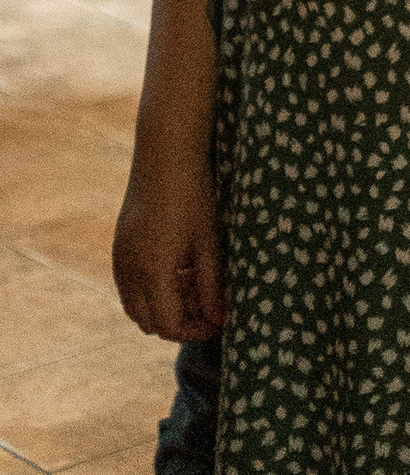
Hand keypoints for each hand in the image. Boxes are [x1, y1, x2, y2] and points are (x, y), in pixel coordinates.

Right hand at [112, 162, 225, 342]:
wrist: (165, 151)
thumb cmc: (194, 193)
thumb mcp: (209, 240)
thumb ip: (212, 284)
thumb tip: (219, 319)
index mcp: (153, 271)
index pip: (169, 325)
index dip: (195, 330)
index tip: (219, 321)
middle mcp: (129, 271)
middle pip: (149, 322)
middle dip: (179, 322)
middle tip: (208, 304)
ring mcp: (119, 259)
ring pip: (136, 306)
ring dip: (163, 306)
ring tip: (195, 283)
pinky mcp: (119, 246)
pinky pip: (130, 285)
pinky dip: (151, 289)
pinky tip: (177, 268)